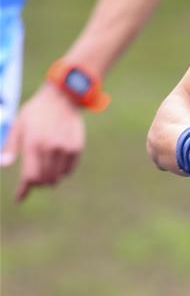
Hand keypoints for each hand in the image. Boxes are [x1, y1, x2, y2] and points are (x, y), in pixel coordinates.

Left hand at [1, 83, 84, 202]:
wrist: (64, 97)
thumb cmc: (37, 111)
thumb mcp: (18, 125)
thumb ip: (10, 146)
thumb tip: (3, 165)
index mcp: (33, 144)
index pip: (30, 177)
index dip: (24, 190)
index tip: (19, 198)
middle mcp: (51, 149)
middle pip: (44, 180)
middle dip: (36, 184)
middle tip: (32, 180)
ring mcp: (66, 148)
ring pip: (57, 177)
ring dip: (50, 178)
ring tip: (45, 171)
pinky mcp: (77, 147)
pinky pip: (69, 170)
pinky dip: (62, 171)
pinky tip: (57, 163)